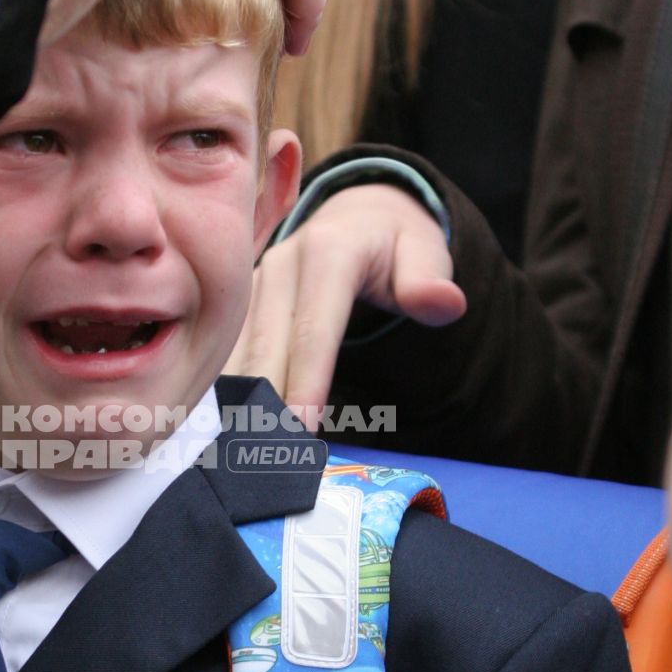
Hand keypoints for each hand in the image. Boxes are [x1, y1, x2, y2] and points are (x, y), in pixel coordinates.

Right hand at [228, 184, 466, 426]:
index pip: (315, 325)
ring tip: (244, 450)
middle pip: (268, 342)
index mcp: (329, 250)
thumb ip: (430, 278)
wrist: (359, 217)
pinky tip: (227, 426)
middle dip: (266, 400)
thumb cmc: (395, 245)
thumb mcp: (425, 250)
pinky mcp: (242, 304)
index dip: (308, 377)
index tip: (303, 424)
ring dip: (239, 399)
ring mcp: (255, 283)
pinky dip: (228, 388)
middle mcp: (282, 263)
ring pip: (239, 348)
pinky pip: (229, 350)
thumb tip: (444, 302)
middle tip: (269, 454)